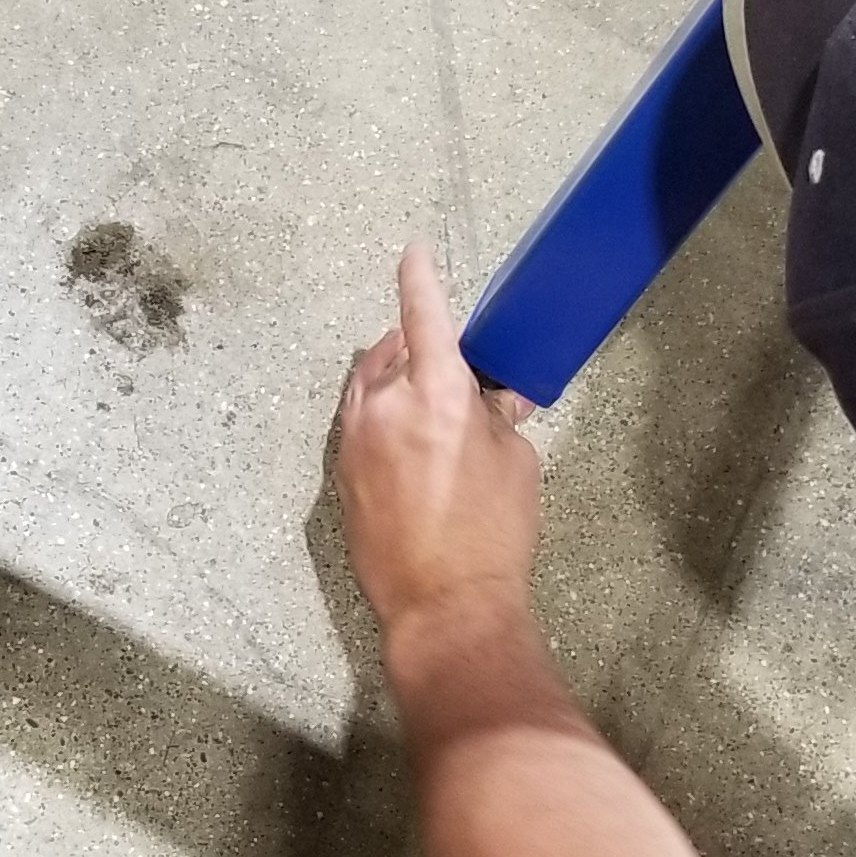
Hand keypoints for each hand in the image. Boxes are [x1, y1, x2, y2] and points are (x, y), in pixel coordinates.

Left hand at [335, 247, 540, 636]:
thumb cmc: (491, 534)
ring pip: (367, 388)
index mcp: (437, 392)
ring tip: (425, 405)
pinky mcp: (340, 475)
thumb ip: (496, 418)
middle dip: (415, 348)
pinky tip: (407, 449)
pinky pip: (357, 427)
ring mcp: (355, 442)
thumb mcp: (515, 464)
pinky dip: (380, 421)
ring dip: (392, 382)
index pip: (423, 314)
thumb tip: (493, 400)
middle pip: (391, 351)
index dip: (419, 277)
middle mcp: (386, 407)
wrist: (444, 604)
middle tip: (449, 368)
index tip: (412, 252)